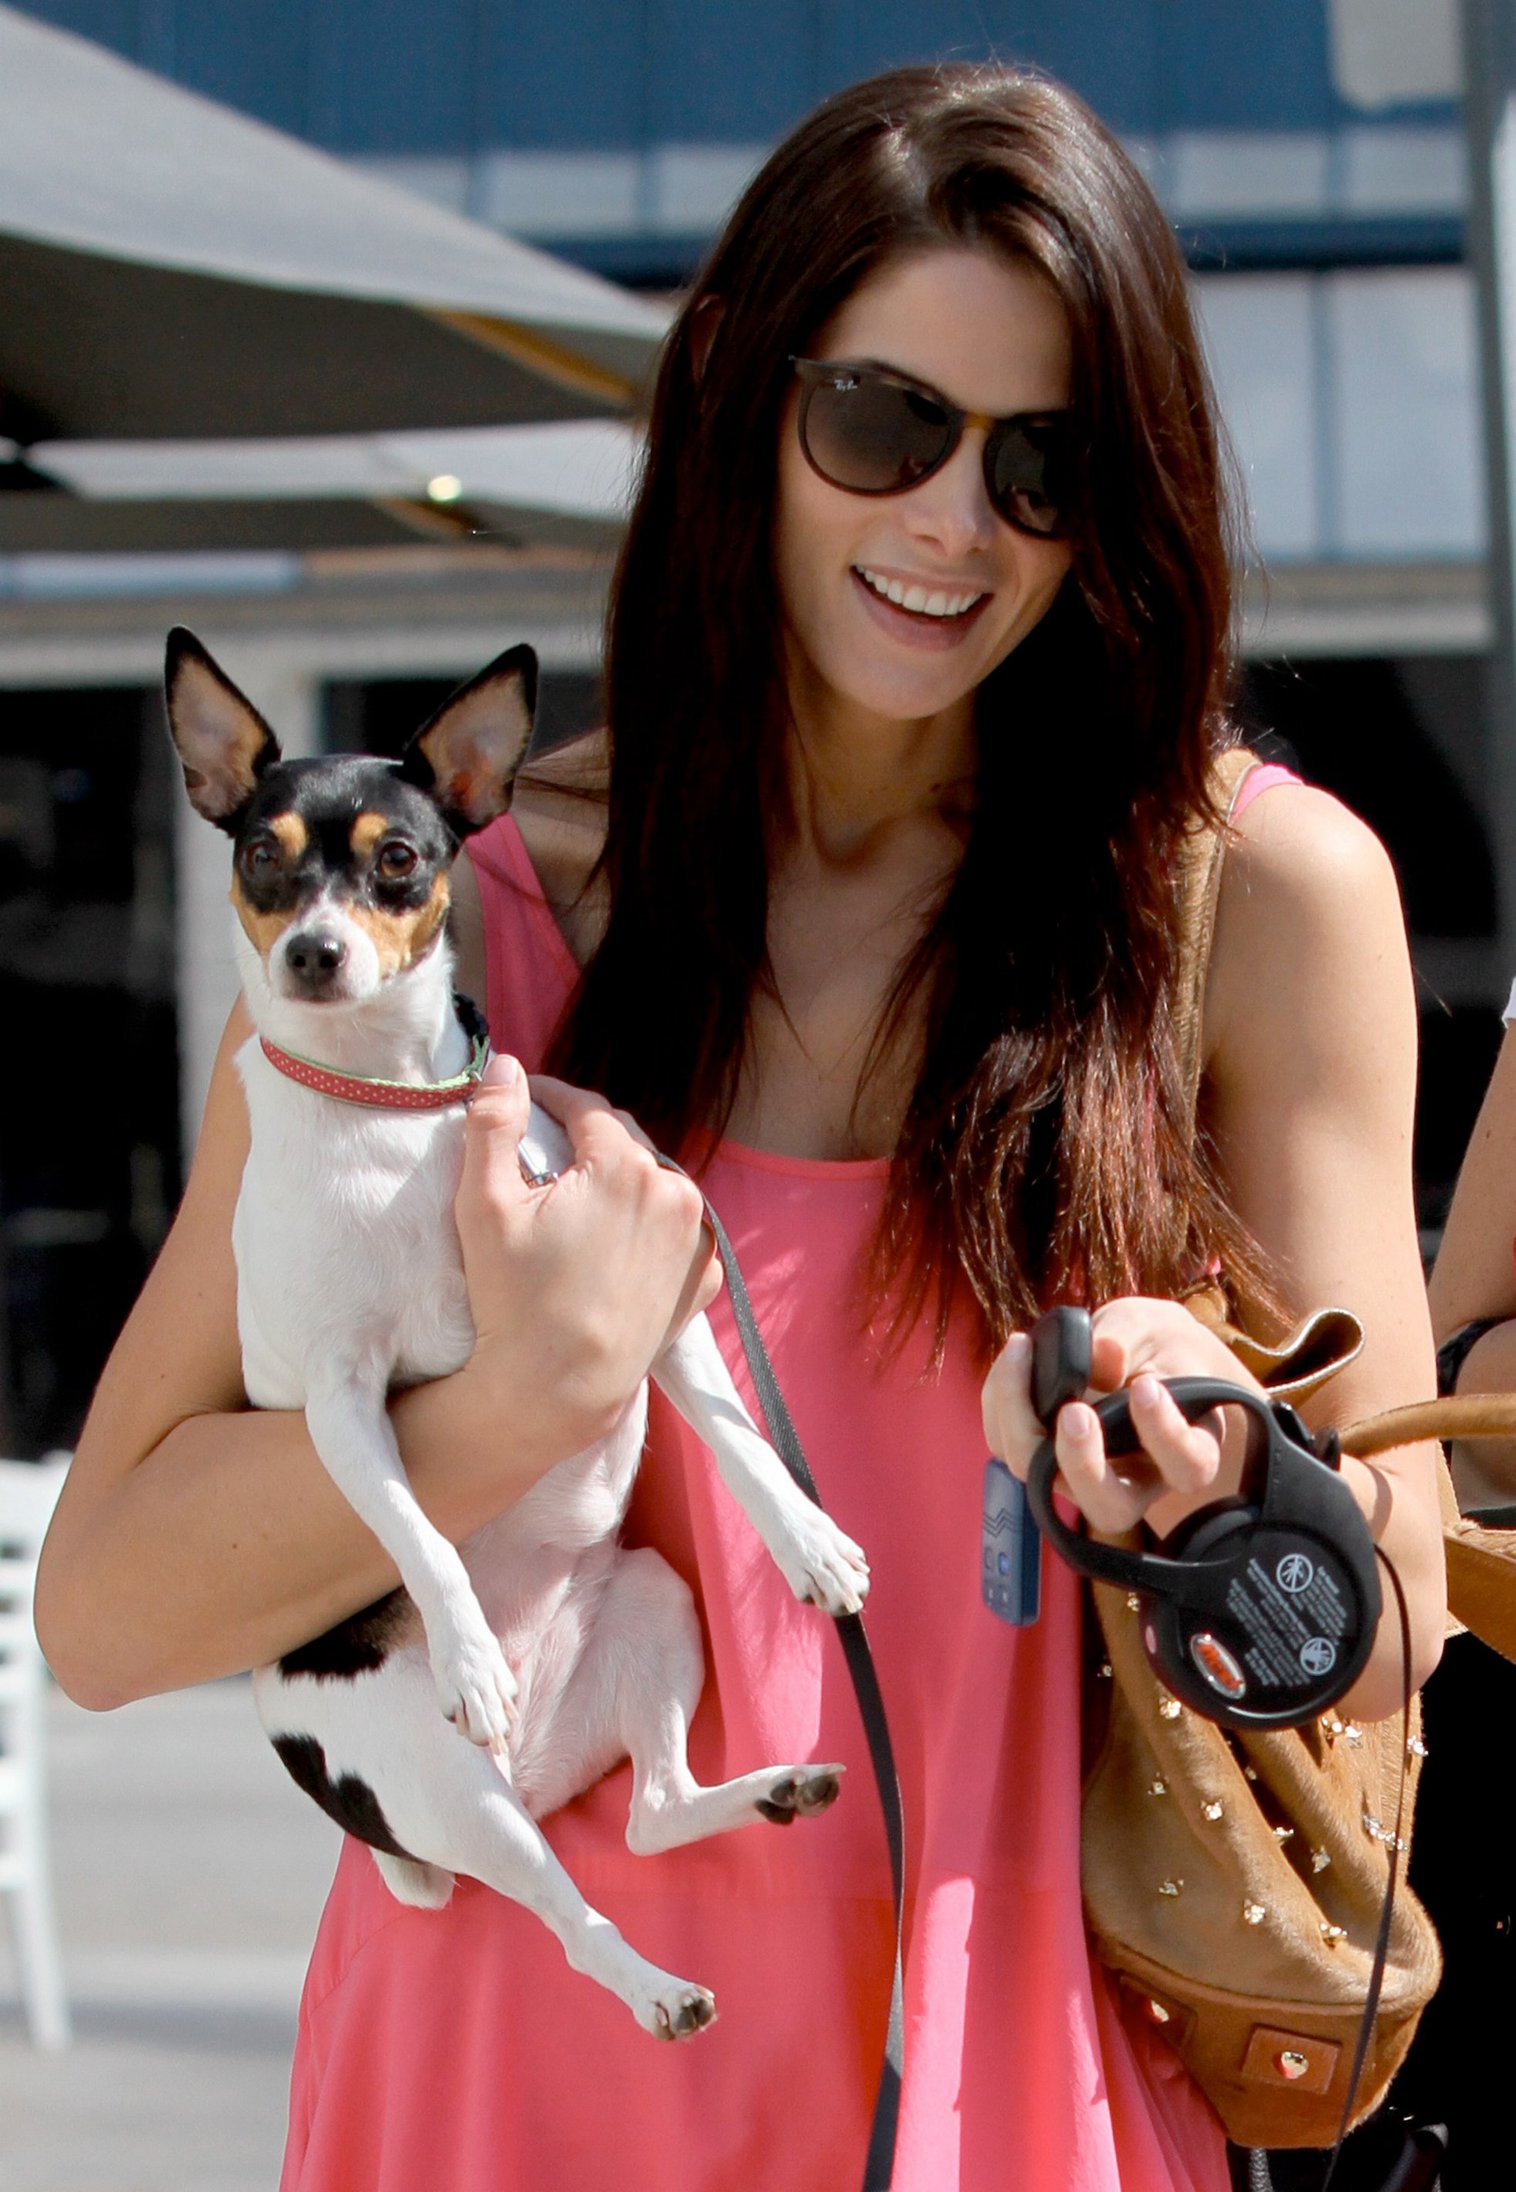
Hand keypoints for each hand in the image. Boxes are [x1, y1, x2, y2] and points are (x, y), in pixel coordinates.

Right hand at [455, 1057, 719, 1451]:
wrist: (558, 1392)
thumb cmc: (513, 1301)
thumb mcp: (484, 1205)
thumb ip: (492, 1124)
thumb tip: (505, 1066)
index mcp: (626, 1165)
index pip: (586, 1107)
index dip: (550, 1098)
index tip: (525, 1101)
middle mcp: (677, 1192)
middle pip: (624, 1142)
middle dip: (584, 1140)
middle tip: (543, 1154)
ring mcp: (697, 1238)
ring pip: (653, 1182)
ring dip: (619, 1179)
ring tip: (577, 1198)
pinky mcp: (705, 1277)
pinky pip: (675, 1229)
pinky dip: (647, 1225)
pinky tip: (612, 1242)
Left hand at [980, 1296, 1261, 1537]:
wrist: (1143, 1356)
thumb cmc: (1159, 1345)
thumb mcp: (1156, 1326)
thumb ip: (1131, 1337)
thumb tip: (1101, 1354)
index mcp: (1186, 1453)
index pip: (1185, 1465)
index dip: (1163, 1432)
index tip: (1145, 1385)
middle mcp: (1135, 1482)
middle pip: (1107, 1506)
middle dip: (1082, 1460)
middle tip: (1074, 1410)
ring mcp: (1085, 1478)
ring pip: (1045, 1481)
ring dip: (1022, 1421)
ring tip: (1023, 1350)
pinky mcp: (1043, 1460)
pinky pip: (1010, 1447)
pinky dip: (1001, 1402)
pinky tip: (1017, 1355)